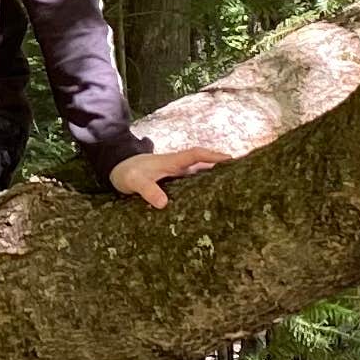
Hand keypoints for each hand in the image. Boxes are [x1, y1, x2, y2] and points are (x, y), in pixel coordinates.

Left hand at [111, 145, 229, 207]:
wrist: (116, 169)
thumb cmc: (126, 172)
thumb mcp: (135, 181)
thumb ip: (148, 190)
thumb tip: (164, 204)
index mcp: (171, 161)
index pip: (197, 155)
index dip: (213, 155)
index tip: (230, 159)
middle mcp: (177, 166)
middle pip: (204, 164)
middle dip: (222, 166)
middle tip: (244, 173)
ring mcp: (175, 174)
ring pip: (199, 174)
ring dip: (214, 177)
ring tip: (234, 188)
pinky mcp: (172, 184)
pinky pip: (192, 184)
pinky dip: (202, 187)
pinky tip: (211, 199)